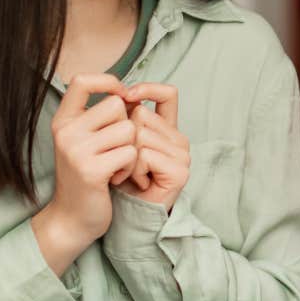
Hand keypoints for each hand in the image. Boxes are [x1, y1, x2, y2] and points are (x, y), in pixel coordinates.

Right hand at [32, 73, 138, 274]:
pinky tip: (116, 178)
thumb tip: (129, 92)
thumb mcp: (85, 141)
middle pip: (116, 105)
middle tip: (117, 149)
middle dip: (127, 125)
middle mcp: (65, 132)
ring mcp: (76, 150)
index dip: (107, 81)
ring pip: (128, 129)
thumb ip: (99, 117)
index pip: (82, 80)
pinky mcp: (91, 170)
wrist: (72, 219)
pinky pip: (130, 153)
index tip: (121, 95)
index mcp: (63, 120)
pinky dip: (131, 167)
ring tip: (117, 165)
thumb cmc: (86, 176)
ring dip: (131, 149)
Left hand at [114, 83, 190, 211]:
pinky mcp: (180, 171)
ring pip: (139, 134)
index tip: (126, 94)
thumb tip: (116, 93)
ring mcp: (182, 155)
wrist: (124, 212)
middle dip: (123, 136)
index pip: (168, 94)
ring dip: (126, 156)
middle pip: (141, 114)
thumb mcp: (120, 142)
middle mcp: (179, 138)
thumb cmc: (119, 178)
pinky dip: (133, 169)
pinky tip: (138, 182)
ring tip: (130, 173)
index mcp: (167, 129)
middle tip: (125, 160)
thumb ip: (124, 119)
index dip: (148, 88)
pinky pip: (144, 155)